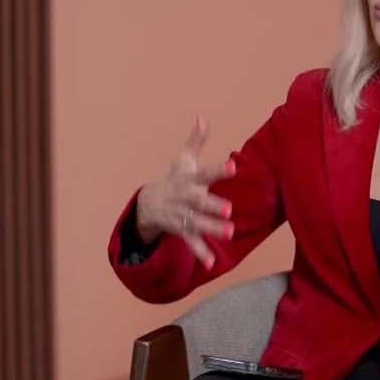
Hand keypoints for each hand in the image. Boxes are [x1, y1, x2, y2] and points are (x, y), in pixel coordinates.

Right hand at [135, 115, 236, 268]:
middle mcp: (184, 198)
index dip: (218, 170)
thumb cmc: (174, 178)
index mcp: (188, 179)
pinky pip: (191, 243)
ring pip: (197, 223)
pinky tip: (212, 263)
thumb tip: (202, 116)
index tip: (232, 167)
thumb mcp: (183, 160)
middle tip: (229, 209)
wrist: (147, 204)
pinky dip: (201, 253)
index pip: (204, 172)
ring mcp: (181, 216)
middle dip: (212, 206)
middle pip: (199, 202)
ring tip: (230, 233)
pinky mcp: (181, 231)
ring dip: (212, 229)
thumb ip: (196, 141)